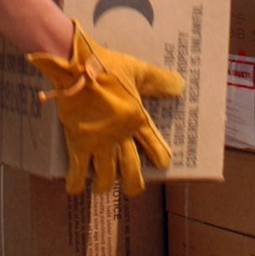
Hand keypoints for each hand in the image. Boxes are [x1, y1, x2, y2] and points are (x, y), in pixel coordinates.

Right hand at [28, 21, 183, 196]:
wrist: (76, 68)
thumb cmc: (106, 66)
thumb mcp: (137, 70)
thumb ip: (158, 80)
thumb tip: (180, 85)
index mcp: (135, 119)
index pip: (153, 144)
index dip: (160, 156)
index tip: (163, 164)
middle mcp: (119, 136)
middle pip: (130, 169)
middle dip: (133, 183)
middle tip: (133, 188)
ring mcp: (98, 142)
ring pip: (106, 175)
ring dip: (105, 184)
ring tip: (102, 188)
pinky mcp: (78, 143)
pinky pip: (78, 170)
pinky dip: (76, 182)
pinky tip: (74, 188)